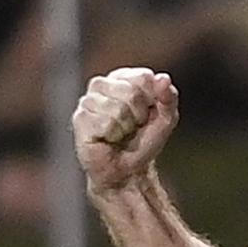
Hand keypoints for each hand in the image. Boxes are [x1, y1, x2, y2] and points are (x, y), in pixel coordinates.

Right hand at [73, 67, 178, 190]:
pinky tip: (108, 139)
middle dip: (139, 116)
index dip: (153, 100)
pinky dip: (113, 136)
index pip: (144, 77)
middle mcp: (102, 85)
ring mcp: (87, 101)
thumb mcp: (166, 118)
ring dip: (126, 128)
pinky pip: (105, 124)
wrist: (127, 168)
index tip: (148, 113)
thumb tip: (163, 79)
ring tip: (120, 133)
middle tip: (133, 127)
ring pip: (118, 109)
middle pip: (131, 93)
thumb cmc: (144, 140)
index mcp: (123, 78)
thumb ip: (168, 97)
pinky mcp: (79, 119)